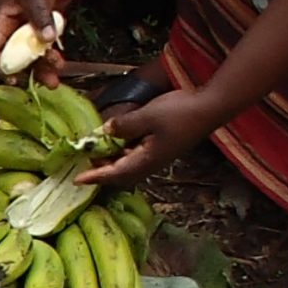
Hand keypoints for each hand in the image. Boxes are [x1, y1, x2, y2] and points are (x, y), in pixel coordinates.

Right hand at [0, 0, 64, 76]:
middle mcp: (12, 25)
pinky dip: (53, 47)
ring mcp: (27, 22)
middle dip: (31, 71)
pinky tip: (61, 53)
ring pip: (34, 50)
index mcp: (0, 20)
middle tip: (47, 84)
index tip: (14, 80)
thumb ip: (40, 17)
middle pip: (18, 56)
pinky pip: (45, 39)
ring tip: (58, 74)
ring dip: (45, 63)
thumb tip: (48, 41)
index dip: (2, 67)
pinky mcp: (42, 17)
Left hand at [78, 88, 213, 187]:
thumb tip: (105, 131)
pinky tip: (117, 141)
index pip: (114, 173)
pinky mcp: (162, 148)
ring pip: (129, 165)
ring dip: (112, 162)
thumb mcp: (147, 116)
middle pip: (121, 174)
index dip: (94, 176)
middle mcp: (151, 163)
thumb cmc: (180, 112)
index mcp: (146, 160)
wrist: (210, 107)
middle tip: (83, 164)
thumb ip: (124, 125)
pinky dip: (123, 152)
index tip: (77, 180)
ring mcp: (158, 156)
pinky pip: (137, 156)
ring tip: (95, 153)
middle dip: (101, 172)